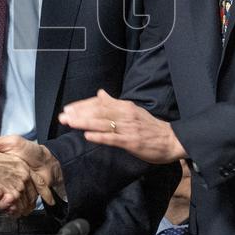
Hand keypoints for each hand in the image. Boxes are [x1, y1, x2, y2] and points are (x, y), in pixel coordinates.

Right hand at [0, 134, 59, 204]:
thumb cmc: (30, 150)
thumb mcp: (11, 142)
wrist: (48, 162)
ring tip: (8, 199)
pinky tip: (14, 207)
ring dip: (0, 204)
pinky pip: (12, 210)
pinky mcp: (20, 200)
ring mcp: (11, 193)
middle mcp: (2, 183)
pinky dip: (11, 210)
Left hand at [58, 89, 185, 163]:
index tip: (68, 108)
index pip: (99, 103)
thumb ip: (115, 103)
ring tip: (69, 122)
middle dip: (79, 114)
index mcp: (124, 106)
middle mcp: (125, 114)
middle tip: (62, 116)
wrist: (171, 140)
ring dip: (84, 123)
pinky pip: (113, 138)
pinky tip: (88, 136)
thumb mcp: (133, 110)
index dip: (83, 105)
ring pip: (102, 123)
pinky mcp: (131, 142)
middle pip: (98, 112)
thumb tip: (100, 93)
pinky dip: (100, 136)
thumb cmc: (150, 126)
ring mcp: (128, 128)